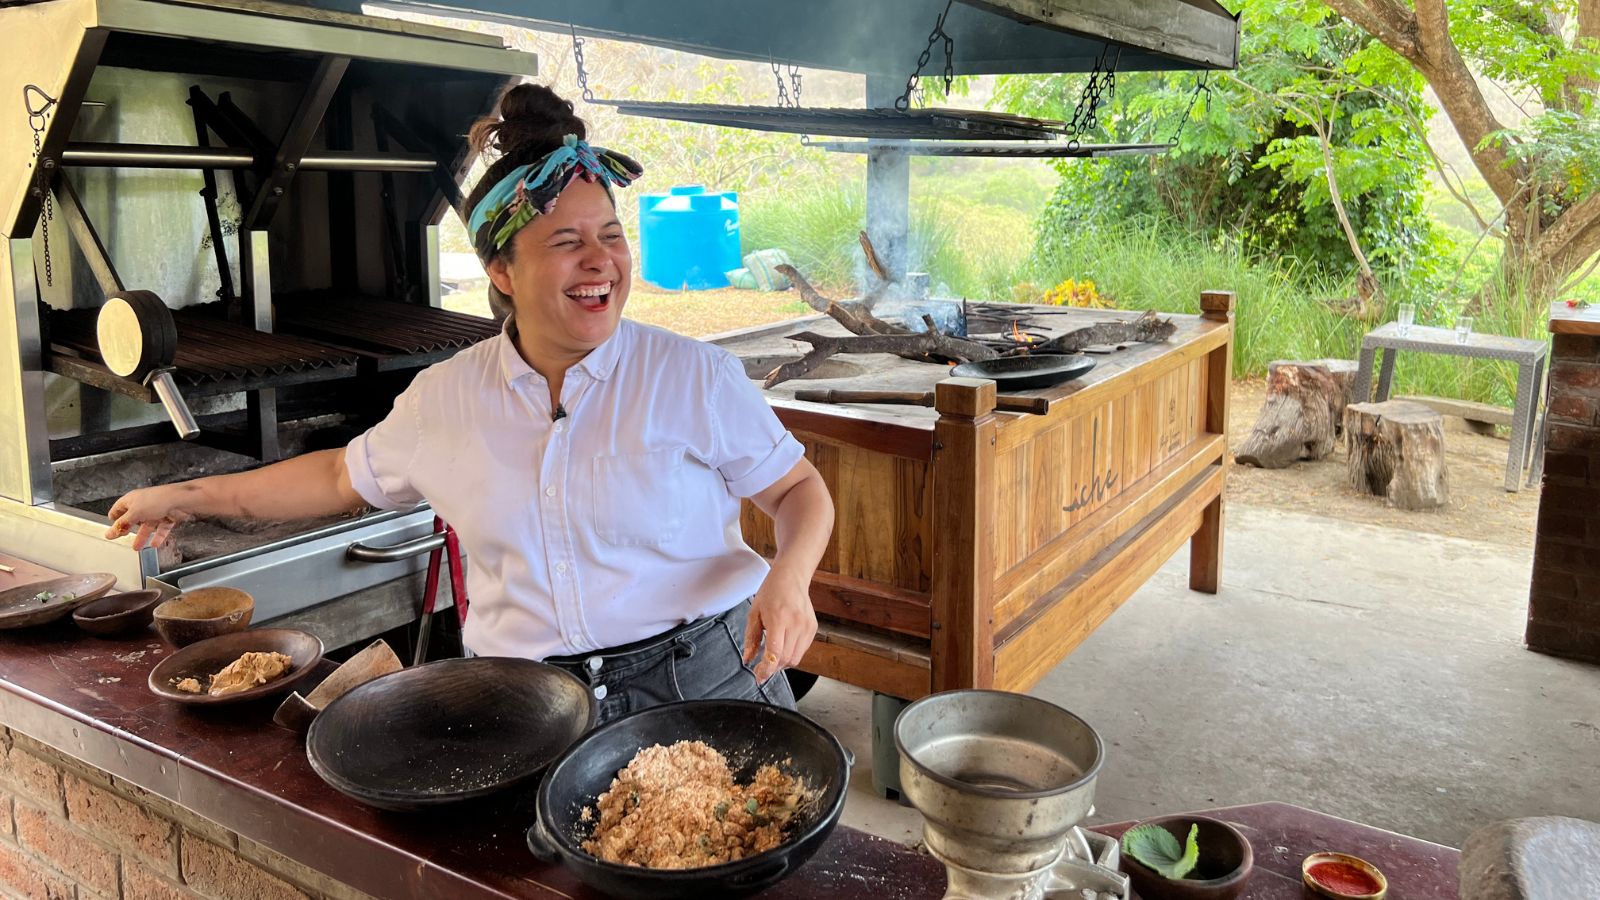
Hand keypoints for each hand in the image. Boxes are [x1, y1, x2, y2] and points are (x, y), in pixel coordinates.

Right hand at [104, 483, 202, 548]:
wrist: (180, 500)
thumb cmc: (157, 500)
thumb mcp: (134, 514)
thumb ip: (122, 524)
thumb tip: (110, 533)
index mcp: (132, 499)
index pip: (119, 508)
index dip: (114, 516)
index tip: (111, 525)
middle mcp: (144, 504)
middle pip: (133, 518)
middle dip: (128, 528)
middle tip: (122, 536)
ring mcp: (156, 510)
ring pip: (147, 526)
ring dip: (142, 537)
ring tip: (137, 547)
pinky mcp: (168, 516)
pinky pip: (161, 529)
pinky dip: (157, 537)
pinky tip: (154, 544)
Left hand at [742, 566, 816, 683]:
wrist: (791, 577)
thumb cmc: (771, 592)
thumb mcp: (754, 614)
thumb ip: (751, 639)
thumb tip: (748, 659)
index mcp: (779, 619)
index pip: (775, 653)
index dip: (766, 669)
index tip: (759, 677)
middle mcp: (796, 624)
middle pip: (785, 659)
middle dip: (772, 668)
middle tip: (761, 668)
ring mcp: (807, 627)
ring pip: (795, 658)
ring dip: (782, 663)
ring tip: (772, 656)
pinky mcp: (813, 628)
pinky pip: (802, 650)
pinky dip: (791, 654)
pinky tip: (783, 646)